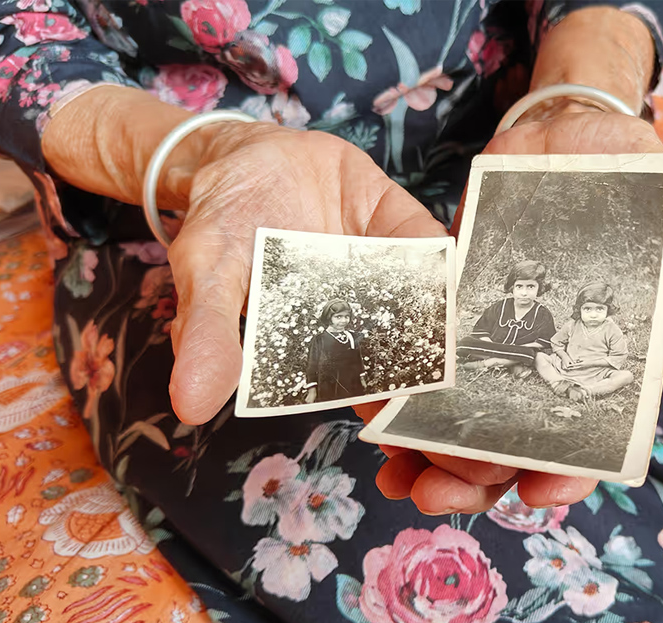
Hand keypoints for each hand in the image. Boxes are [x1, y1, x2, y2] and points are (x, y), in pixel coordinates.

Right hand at [167, 123, 446, 423]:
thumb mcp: (206, 275)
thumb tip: (188, 405)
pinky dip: (452, 264)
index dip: (380, 408)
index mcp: (320, 342)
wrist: (242, 153)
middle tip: (452, 398)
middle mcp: (363, 314)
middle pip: (407, 352)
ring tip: (474, 350)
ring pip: (430, 305)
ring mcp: (387, 270)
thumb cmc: (221, 223)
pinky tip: (468, 282)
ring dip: (453, 326)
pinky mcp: (401, 226)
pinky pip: (434, 248)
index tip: (400, 429)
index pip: (357, 387)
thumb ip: (207, 333)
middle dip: (432, 376)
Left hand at [365, 108, 662, 515]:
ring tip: (397, 476)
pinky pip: (422, 356)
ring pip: (457, 413)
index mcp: (600, 358)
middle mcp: (542, 359)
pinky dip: (400, 390)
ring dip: (426, 453)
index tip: (540, 491)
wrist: (565, 133)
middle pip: (509, 440)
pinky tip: (375, 417)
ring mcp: (493, 336)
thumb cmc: (636, 181)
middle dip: (477, 479)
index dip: (567, 470)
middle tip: (440, 496)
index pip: (584, 434)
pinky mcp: (450, 303)